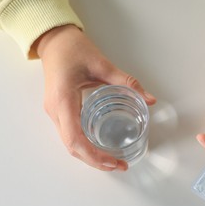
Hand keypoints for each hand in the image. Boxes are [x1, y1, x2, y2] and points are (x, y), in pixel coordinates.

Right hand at [33, 25, 156, 170]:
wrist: (54, 40)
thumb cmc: (73, 49)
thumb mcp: (102, 64)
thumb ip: (127, 82)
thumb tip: (150, 99)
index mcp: (63, 100)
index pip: (75, 139)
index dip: (94, 156)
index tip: (113, 162)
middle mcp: (55, 110)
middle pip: (71, 147)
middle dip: (94, 161)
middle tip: (118, 165)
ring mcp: (54, 112)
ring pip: (69, 144)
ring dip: (89, 156)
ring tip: (111, 161)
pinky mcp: (58, 110)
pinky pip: (69, 134)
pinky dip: (84, 146)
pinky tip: (99, 147)